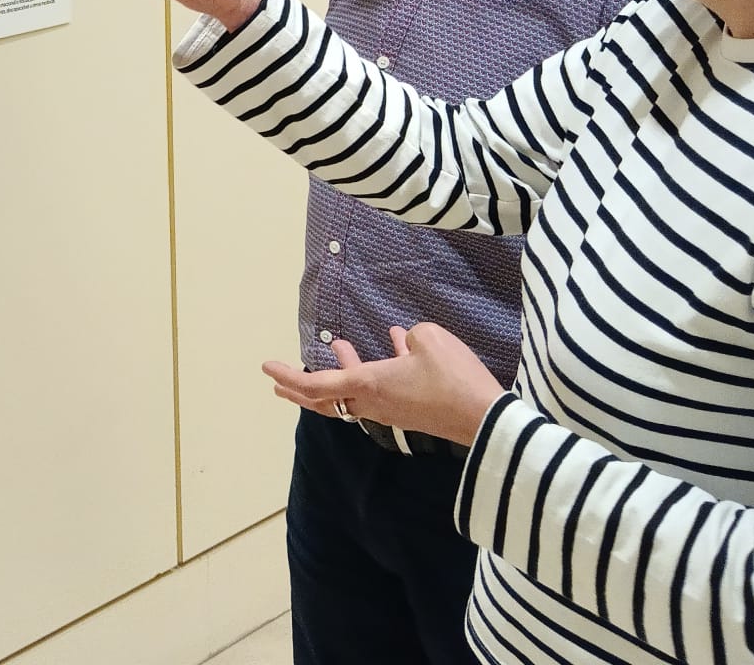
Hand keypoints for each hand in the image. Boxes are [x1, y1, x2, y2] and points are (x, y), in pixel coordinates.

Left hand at [262, 324, 506, 446]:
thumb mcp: (428, 339)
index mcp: (367, 385)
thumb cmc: (453, 377)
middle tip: (278, 386)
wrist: (486, 417)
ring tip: (338, 344)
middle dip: (300, 391)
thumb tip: (404, 342)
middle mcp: (373, 402)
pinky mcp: (411, 410)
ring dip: (342, 370)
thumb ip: (408, 336)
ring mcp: (392, 409)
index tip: (266, 369)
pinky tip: (394, 341)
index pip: (316, 384)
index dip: (288, 377)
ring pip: (354, 393)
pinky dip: (379, 367)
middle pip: (326, 401)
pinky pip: (384, 387)